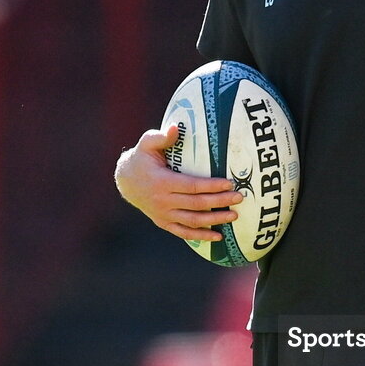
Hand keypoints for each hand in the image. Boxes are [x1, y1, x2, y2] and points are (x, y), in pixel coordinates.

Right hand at [114, 125, 242, 240]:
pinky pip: (184, 232)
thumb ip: (161, 137)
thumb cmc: (142, 159)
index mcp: (161, 181)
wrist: (125, 181)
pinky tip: (218, 237)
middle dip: (219, 201)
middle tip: (239, 197)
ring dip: (214, 220)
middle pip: (196, 204)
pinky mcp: (163, 222)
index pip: (191, 186)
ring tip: (234, 215)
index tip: (229, 183)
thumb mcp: (147, 144)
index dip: (211, 186)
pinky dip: (201, 236)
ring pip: (192, 221)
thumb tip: (175, 128)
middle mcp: (162, 201)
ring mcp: (163, 214)